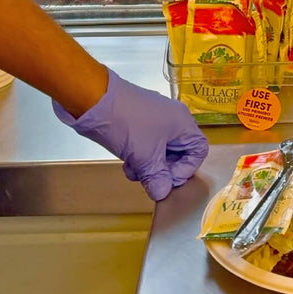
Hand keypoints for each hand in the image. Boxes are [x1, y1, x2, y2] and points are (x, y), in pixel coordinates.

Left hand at [52, 70, 208, 200]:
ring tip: (134, 171)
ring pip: (160, 153)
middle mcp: (172, 120)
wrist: (94, 100)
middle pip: (179, 154)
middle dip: (163, 170)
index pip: (198, 151)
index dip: (186, 169)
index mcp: (182, 123)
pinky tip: (126, 164)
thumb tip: (162, 193)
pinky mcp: (138, 124)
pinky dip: (139, 159)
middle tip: (150, 179)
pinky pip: (146, 147)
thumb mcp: (144, 156)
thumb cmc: (126, 123)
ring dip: (148, 167)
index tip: (168, 180)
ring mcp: (154, 121)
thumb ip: (157, 178)